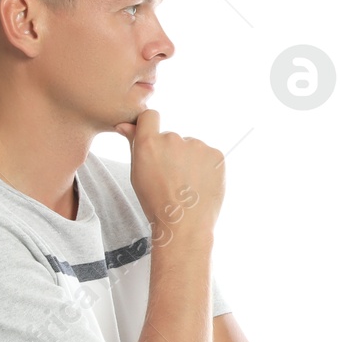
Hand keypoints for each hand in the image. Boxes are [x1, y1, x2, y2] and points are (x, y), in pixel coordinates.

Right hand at [114, 108, 225, 239]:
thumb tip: (124, 124)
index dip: (151, 126)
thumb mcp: (137, 174)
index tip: (154, 140)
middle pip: (172, 138)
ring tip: (187, 186)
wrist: (185, 225)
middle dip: (172, 153)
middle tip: (173, 180)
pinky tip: (200, 185)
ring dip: (190, 160)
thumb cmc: (157, 202)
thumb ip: (133, 145)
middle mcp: (173, 139)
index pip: (149, 116)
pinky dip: (206, 167)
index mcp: (148, 143)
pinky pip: (208, 156)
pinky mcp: (216, 154)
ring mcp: (197, 146)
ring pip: (191, 148)